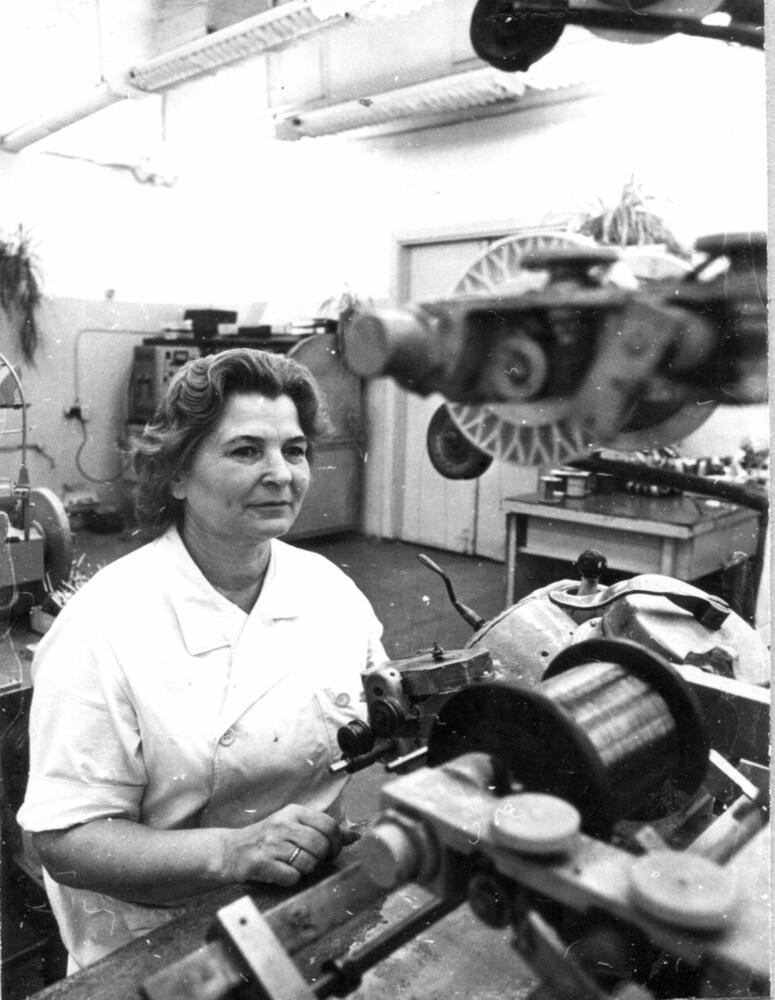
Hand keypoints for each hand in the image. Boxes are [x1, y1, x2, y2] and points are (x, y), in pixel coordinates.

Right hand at [221, 804, 359, 886]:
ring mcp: (271, 844)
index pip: (329, 824)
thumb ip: (322, 829)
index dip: (337, 842)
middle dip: (322, 858)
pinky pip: (292, 876)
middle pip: (321, 845)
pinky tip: (282, 873)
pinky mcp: (262, 863)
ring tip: (294, 866)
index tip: (332, 851)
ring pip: (308, 862)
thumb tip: (354, 835)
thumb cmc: (267, 839)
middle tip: (314, 861)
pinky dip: (291, 879)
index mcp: (293, 812)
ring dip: (306, 870)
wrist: (230, 851)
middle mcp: (283, 824)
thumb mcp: (294, 826)